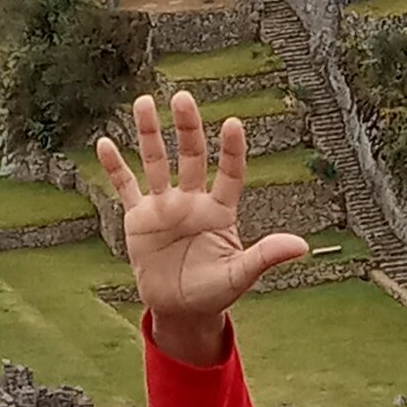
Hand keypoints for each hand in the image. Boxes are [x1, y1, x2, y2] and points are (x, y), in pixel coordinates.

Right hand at [96, 91, 311, 363]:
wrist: (180, 310)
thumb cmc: (215, 292)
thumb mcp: (241, 275)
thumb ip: (266, 256)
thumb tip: (302, 247)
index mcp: (221, 210)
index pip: (230, 173)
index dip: (232, 150)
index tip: (233, 124)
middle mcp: (193, 201)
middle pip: (191, 156)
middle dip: (187, 127)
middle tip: (182, 97)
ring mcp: (164, 206)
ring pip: (156, 162)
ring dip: (150, 134)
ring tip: (143, 102)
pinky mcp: (139, 218)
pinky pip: (126, 187)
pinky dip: (115, 167)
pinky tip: (105, 143)